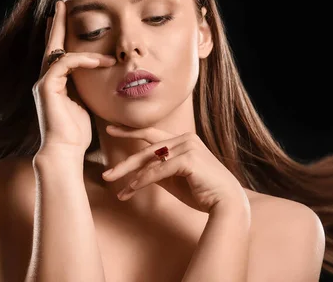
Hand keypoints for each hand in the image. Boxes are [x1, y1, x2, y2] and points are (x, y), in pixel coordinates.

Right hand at [32, 0, 116, 156]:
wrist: (65, 151)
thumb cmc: (77, 133)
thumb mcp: (86, 104)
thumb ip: (87, 87)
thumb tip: (101, 75)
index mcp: (54, 83)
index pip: (57, 53)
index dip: (61, 34)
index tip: (67, 17)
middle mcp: (45, 80)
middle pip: (50, 44)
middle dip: (57, 23)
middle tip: (64, 3)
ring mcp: (43, 82)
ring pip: (59, 52)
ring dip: (83, 47)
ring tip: (103, 43)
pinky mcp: (46, 87)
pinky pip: (65, 63)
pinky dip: (84, 60)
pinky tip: (100, 61)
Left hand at [101, 125, 248, 213]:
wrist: (226, 203)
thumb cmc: (202, 192)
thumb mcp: (174, 179)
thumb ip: (158, 170)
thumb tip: (137, 172)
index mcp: (183, 140)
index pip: (151, 133)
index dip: (130, 131)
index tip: (110, 129)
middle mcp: (185, 139)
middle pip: (147, 148)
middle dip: (125, 162)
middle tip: (106, 174)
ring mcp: (188, 146)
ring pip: (150, 160)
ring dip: (130, 176)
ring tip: (116, 187)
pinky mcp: (188, 159)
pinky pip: (157, 170)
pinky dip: (142, 180)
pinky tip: (131, 189)